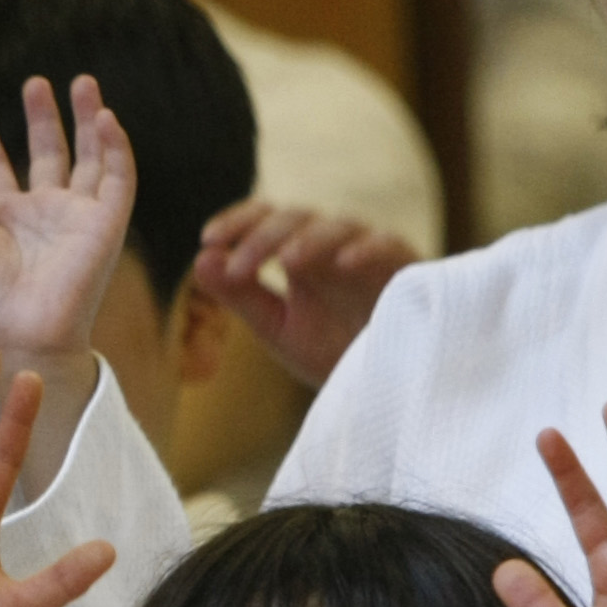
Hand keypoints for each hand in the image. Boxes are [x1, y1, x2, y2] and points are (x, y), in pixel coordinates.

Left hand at [0, 76, 133, 363]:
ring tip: (81, 82)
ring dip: (86, 120)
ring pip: (89, 157)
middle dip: (42, 117)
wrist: (22, 334)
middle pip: (46, 153)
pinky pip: (118, 178)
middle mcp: (42, 212)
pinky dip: (115, 147)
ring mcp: (76, 215)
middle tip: (35, 82)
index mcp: (4, 217)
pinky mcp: (107, 223)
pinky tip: (105, 117)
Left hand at [193, 200, 416, 388]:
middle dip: (263, 239)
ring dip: (309, 240)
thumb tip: (201, 261)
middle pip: (296, 218)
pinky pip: (386, 246)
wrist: (386, 388)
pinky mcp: (405, 270)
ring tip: (285, 261)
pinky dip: (366, 250)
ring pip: (339, 226)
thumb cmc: (334, 352)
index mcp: (301, 256)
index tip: (208, 240)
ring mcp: (369, 255)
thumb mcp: (278, 328)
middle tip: (239, 269)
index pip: (266, 218)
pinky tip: (344, 263)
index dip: (238, 221)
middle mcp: (333, 248)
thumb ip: (240, 296)